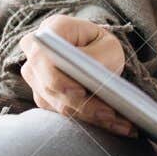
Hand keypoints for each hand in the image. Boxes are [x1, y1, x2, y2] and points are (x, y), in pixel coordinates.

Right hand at [18, 13, 135, 136]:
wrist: (94, 51)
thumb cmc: (101, 44)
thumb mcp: (107, 45)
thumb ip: (95, 59)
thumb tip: (89, 80)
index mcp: (50, 31)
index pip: (44, 59)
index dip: (59, 79)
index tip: (80, 92)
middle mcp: (34, 55)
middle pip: (53, 87)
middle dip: (84, 105)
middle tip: (111, 115)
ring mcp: (35, 79)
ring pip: (59, 104)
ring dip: (92, 117)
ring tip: (122, 124)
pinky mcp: (43, 98)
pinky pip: (64, 114)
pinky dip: (91, 120)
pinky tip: (114, 125)